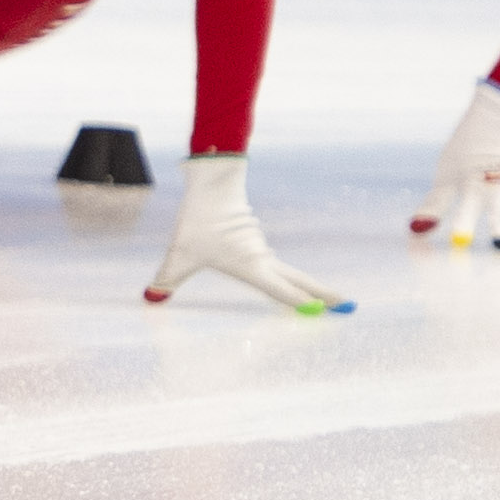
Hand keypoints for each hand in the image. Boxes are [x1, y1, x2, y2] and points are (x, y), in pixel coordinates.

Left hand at [145, 154, 351, 312]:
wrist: (213, 184)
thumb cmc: (199, 221)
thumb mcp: (179, 255)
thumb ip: (167, 279)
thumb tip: (150, 297)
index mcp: (252, 266)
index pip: (282, 291)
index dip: (301, 304)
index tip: (323, 315)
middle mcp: (262, 259)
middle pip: (300, 281)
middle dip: (324, 295)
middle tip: (348, 308)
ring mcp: (261, 249)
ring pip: (290, 272)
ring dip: (310, 286)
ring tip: (330, 301)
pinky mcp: (255, 239)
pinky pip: (274, 263)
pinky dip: (289, 275)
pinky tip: (290, 281)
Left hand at [412, 79, 499, 249]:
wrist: (499, 116)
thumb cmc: (466, 153)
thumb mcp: (446, 176)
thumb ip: (435, 205)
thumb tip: (414, 232)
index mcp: (469, 184)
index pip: (464, 207)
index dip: (461, 224)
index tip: (459, 243)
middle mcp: (496, 187)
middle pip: (499, 210)